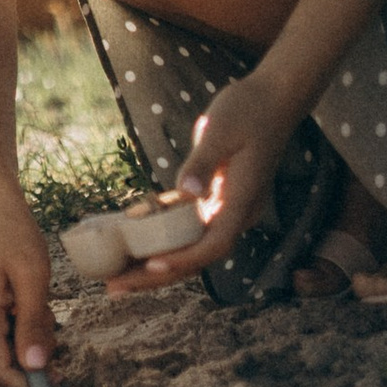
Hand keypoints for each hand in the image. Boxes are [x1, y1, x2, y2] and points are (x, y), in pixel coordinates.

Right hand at [0, 193, 55, 386]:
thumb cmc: (15, 236)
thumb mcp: (34, 277)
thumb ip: (34, 325)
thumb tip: (37, 369)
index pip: (1, 375)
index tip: (61, 383)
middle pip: (4, 369)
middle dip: (33, 358)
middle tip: (49, 319)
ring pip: (7, 355)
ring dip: (31, 340)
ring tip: (38, 302)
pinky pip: (3, 340)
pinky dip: (23, 330)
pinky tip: (28, 301)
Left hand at [107, 71, 294, 289]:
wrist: (272, 98)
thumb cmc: (249, 109)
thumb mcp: (221, 129)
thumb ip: (203, 162)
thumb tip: (187, 193)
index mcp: (241, 200)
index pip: (214, 244)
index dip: (184, 259)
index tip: (152, 267)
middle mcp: (235, 213)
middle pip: (196, 256)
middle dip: (156, 275)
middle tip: (114, 288)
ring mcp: (224, 208)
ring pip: (188, 246)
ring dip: (153, 262)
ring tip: (114, 276)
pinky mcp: (213, 198)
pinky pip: (184, 226)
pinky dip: (159, 235)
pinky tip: (128, 241)